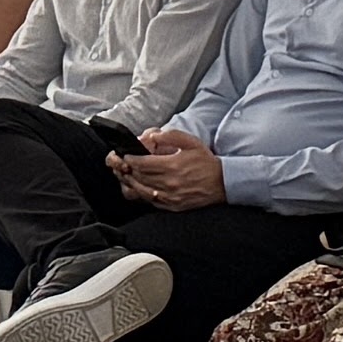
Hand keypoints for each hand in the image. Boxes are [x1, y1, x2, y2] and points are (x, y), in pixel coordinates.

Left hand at [113, 131, 228, 209]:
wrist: (221, 183)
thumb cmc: (206, 162)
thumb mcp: (191, 142)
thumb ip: (171, 136)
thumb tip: (153, 135)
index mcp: (172, 166)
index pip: (142, 163)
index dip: (130, 159)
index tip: (126, 155)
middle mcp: (168, 183)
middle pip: (138, 177)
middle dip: (126, 170)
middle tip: (120, 164)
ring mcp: (169, 197)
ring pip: (141, 191)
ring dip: (130, 183)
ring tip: (126, 176)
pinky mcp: (171, 206)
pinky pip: (150, 202)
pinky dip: (140, 194)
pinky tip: (137, 188)